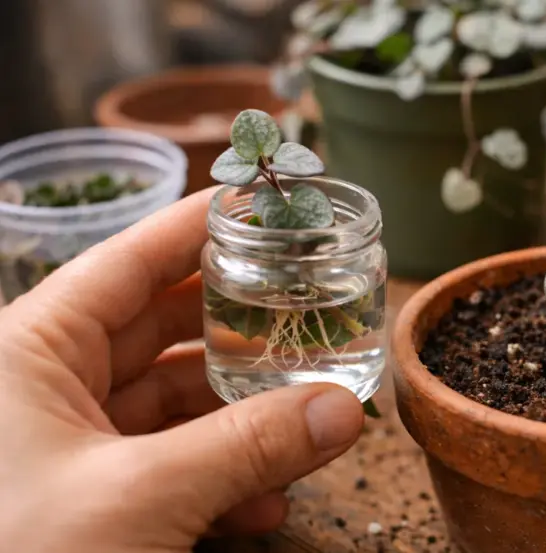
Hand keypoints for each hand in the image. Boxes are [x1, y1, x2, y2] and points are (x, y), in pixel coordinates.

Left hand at [0, 189, 364, 551]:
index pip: (127, 263)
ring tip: (310, 417)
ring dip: (242, 418)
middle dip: (239, 329)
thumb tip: (343, 410)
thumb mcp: (136, 499)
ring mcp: (68, 449)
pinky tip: (265, 502)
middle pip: (161, 330)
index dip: (197, 226)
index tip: (262, 204)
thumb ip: (246, 446)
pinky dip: (219, 480)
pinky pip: (168, 468)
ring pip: (173, 407)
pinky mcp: (89, 502)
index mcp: (27, 353)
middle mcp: (45, 389)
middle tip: (309, 312)